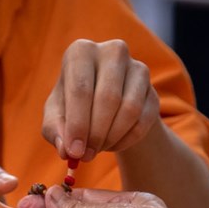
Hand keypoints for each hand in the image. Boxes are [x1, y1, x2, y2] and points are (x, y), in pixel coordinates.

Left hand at [42, 39, 159, 162]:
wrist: (106, 106)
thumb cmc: (75, 107)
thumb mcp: (57, 117)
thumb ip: (55, 131)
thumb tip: (67, 150)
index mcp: (81, 52)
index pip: (81, 88)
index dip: (77, 124)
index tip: (75, 151)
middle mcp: (112, 52)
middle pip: (108, 98)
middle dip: (96, 134)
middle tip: (86, 156)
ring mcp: (137, 70)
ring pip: (129, 110)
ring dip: (112, 137)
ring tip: (98, 148)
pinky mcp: (153, 92)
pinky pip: (143, 122)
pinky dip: (126, 140)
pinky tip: (113, 144)